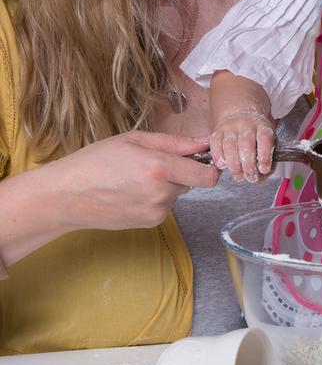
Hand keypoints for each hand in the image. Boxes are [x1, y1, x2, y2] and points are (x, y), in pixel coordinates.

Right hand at [52, 130, 219, 230]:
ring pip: (176, 193)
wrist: (67, 196)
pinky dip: (155, 197)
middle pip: (191, 182)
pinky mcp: (150, 224)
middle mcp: (162, 194)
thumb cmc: (96, 161)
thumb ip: (175, 142)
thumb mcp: (134, 140)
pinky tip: (131, 191)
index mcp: (160, 168)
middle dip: (179, 171)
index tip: (205, 160)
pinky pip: (164, 206)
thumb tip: (204, 143)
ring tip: (135, 178)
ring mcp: (156, 212)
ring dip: (165, 185)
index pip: (208, 176)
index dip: (212, 167)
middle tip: (151, 163)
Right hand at [210, 109, 275, 181]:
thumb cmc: (256, 132)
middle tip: (251, 177)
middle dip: (248, 166)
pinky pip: (215, 144)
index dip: (265, 156)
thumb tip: (263, 175)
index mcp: (262, 125)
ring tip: (238, 175)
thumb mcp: (268, 139)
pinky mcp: (218, 130)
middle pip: (246, 145)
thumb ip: (268, 156)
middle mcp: (246, 124)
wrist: (240, 113)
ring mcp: (230, 126)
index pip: (264, 139)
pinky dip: (218, 157)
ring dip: (234, 165)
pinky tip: (223, 165)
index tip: (264, 170)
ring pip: (230, 146)